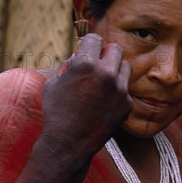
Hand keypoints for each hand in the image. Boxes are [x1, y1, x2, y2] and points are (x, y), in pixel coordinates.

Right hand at [41, 34, 131, 158]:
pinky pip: (125, 89)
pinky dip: (117, 92)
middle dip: (105, 54)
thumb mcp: (53, 83)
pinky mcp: (127, 104)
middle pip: (115, 49)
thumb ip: (69, 64)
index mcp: (86, 65)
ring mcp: (120, 90)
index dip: (88, 44)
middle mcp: (107, 74)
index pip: (95, 39)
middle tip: (97, 65)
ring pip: (125, 67)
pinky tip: (104, 102)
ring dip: (115, 70)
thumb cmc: (56, 112)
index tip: (86, 51)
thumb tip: (80, 54)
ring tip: (102, 82)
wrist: (69, 143)